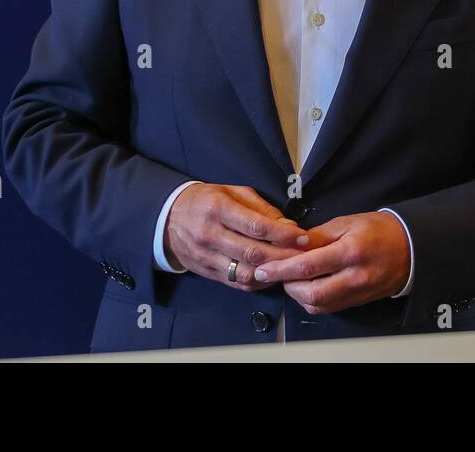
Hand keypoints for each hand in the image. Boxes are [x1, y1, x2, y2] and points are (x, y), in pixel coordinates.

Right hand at [163, 183, 309, 291]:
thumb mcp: (232, 192)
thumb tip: (288, 225)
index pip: (256, 226)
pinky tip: (272, 275)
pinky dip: (259, 282)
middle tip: (306, 257)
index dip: (283, 235)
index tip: (303, 237)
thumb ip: (261, 208)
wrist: (168, 218)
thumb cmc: (205, 201)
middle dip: (284, 257)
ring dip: (273, 273)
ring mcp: (207, 256)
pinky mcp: (207, 272)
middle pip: (253, 253)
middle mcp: (210, 234)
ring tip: (291, 268)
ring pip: (246, 273)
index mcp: (218, 209)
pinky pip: (238, 283)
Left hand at [252, 211, 409, 314]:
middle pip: (312, 294)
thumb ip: (318, 235)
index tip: (264, 268)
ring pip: (319, 305)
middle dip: (287, 285)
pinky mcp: (358, 301)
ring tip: (291, 278)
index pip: (308, 266)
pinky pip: (329, 308)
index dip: (282, 269)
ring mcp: (358, 292)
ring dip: (298, 295)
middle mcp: (355, 277)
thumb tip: (293, 243)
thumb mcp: (347, 222)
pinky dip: (312, 300)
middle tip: (276, 273)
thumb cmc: (380, 230)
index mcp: (350, 252)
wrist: (410, 247)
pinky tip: (307, 286)